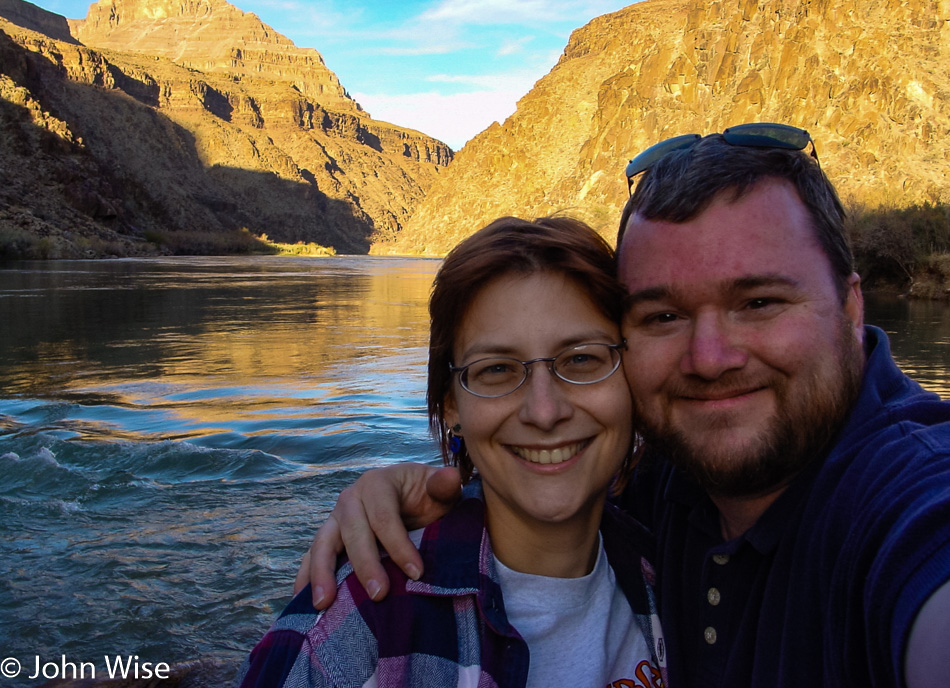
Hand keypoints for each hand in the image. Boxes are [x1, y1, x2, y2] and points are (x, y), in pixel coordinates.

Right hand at [294, 463, 461, 608]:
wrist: (411, 499)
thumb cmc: (426, 496)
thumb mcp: (439, 489)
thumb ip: (444, 485)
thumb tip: (451, 477)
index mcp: (377, 483)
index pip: (384, 516)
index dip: (399, 545)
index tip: (417, 573)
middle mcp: (351, 498)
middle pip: (352, 531)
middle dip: (365, 564)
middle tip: (379, 594)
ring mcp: (335, 519)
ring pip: (324, 543)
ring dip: (322, 572)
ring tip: (323, 604)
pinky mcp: (329, 538)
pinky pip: (311, 556)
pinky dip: (305, 576)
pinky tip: (301, 600)